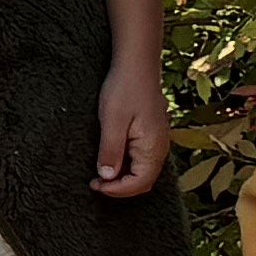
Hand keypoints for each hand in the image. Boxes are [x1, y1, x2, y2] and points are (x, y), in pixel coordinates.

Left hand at [91, 42, 170, 195]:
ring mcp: (157, 141)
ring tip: (100, 173)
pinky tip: (110, 158)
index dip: (117, 190)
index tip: (95, 185)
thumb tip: (106, 177)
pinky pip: (141, 159)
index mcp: (153, 148)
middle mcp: (160, 148)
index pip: (139, 183)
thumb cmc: (125, 89)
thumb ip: (110, 151)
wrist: (137, 64)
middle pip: (143, 181)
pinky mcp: (151, 134)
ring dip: (122, 177)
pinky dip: (126, 165)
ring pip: (142, 171)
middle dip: (120, 187)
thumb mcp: (112, 121)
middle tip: (95, 182)